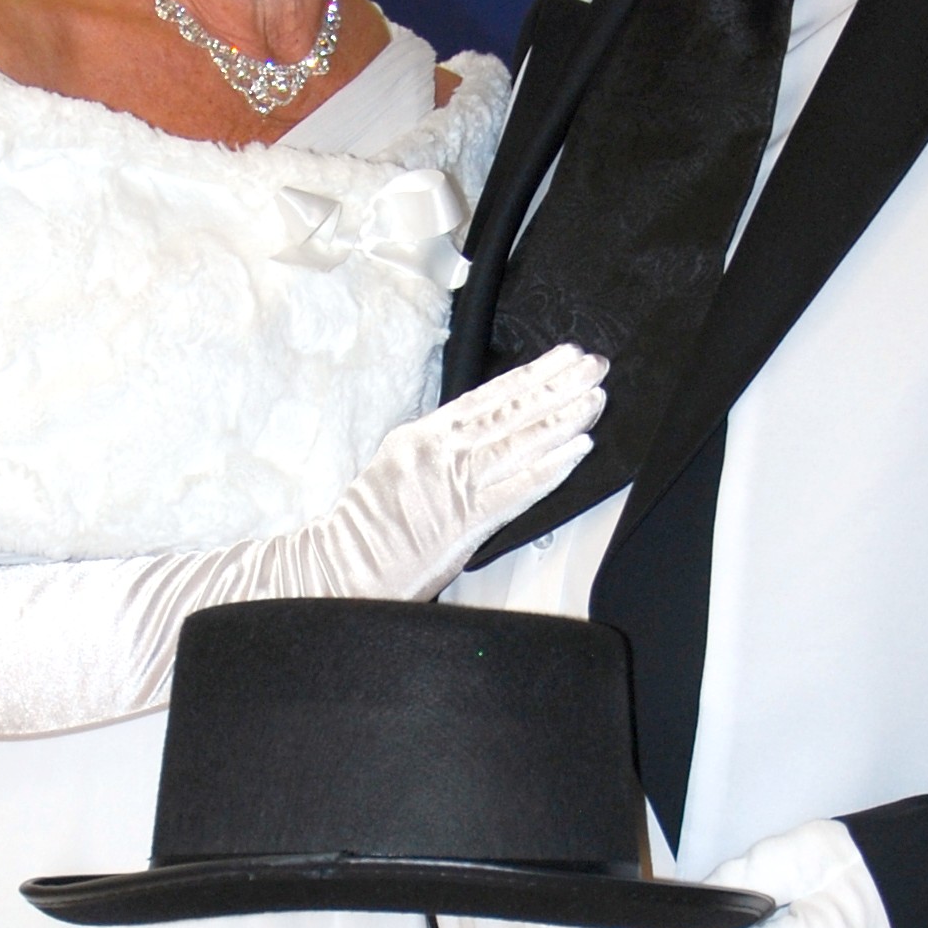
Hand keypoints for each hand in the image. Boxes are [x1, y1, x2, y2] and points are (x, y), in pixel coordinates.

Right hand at [307, 347, 607, 600]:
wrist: (332, 569)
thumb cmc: (362, 532)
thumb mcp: (394, 471)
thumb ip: (437, 452)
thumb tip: (479, 440)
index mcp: (421, 436)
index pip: (487, 398)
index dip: (529, 376)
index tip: (561, 359)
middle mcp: (439, 451)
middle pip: (510, 411)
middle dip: (557, 385)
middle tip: (594, 366)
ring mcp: (452, 483)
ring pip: (520, 442)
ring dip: (564, 418)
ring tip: (595, 398)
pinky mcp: (464, 520)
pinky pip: (518, 488)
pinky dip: (552, 466)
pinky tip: (579, 448)